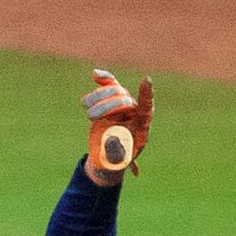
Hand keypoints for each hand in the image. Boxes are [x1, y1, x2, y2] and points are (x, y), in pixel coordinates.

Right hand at [83, 68, 152, 183]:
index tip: (146, 81)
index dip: (146, 95)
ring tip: (89, 114)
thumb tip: (112, 139)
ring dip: (98, 98)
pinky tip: (95, 74)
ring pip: (114, 90)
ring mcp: (123, 103)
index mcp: (142, 126)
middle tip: (90, 117)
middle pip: (124, 99)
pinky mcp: (111, 99)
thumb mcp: (117, 160)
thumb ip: (116, 152)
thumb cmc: (116, 159)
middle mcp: (134, 111)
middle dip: (106, 106)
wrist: (107, 155)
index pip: (147, 107)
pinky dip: (103, 79)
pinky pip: (110, 84)